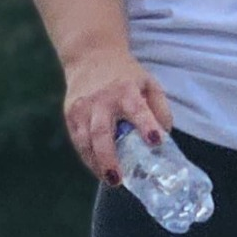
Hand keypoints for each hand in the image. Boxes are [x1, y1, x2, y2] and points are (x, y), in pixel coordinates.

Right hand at [61, 48, 172, 184]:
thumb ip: (160, 109)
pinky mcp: (70, 114)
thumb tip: (165, 136)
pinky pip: (77, 141)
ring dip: (96, 163)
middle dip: (109, 157)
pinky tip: (98, 169)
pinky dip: (87, 157)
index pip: (137, 109)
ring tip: (110, 180)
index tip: (155, 141)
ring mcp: (82, 108)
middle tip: (118, 179)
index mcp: (126, 90)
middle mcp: (102, 100)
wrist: (91, 56)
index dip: (147, 125)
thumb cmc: (125, 76)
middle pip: (102, 132)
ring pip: (85, 140)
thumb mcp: (149, 83)